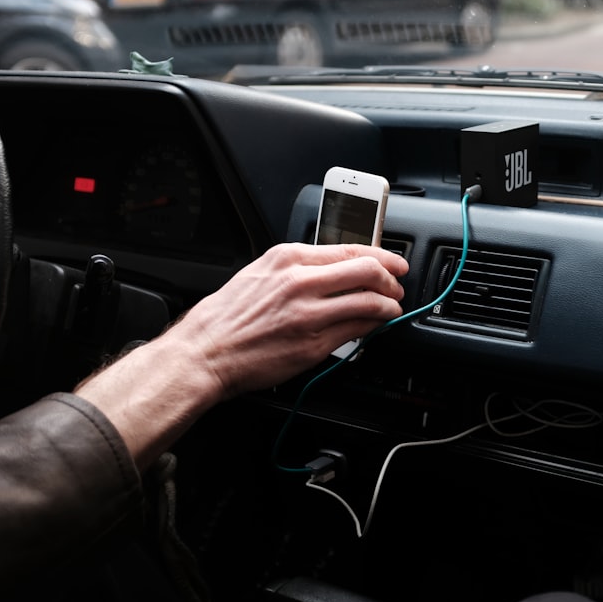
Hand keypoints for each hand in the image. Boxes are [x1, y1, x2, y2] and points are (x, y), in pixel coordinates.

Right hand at [175, 242, 408, 398]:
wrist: (205, 352)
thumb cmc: (228, 316)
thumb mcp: (261, 272)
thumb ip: (300, 266)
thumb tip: (338, 267)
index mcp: (288, 258)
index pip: (351, 249)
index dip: (383, 256)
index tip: (394, 262)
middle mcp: (301, 281)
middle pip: (368, 270)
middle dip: (392, 278)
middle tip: (398, 286)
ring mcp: (309, 314)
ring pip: (370, 302)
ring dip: (389, 306)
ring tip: (392, 309)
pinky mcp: (313, 344)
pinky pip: (357, 331)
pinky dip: (372, 327)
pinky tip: (373, 327)